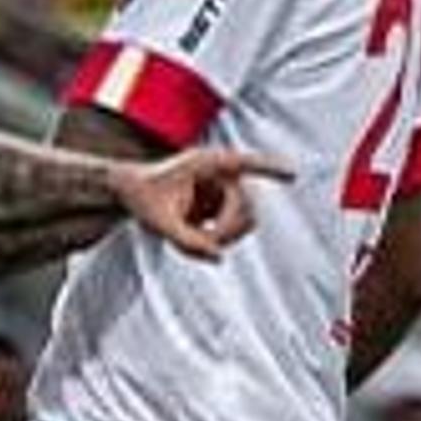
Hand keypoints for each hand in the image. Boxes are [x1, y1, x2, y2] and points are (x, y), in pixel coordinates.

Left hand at [116, 145, 287, 258]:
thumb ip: (188, 242)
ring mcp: (222, 189)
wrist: (127, 192)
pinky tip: (188, 240)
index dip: (270, 169)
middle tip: (205, 247)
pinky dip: (213, 240)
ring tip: (190, 244)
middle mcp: (219, 173)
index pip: (244, 164)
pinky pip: (230, 228)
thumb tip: (218, 257)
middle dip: (229, 230)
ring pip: (243, 220)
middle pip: (246, 206)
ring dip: (223, 237)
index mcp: (205, 164)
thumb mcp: (160, 223)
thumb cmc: (141, 196)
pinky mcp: (219, 203)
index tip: (293, 174)